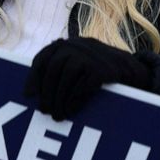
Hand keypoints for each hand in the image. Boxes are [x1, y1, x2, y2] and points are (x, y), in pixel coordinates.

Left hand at [24, 38, 150, 120]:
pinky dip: (74, 101)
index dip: (33, 77)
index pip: (42, 58)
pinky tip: (71, 110)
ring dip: (59, 99)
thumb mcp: (76, 64)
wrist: (130, 71)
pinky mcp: (102, 68)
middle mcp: (76, 45)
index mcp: (66, 44)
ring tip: (57, 115)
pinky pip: (82, 86)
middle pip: (52, 69)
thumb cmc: (96, 71)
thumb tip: (32, 92)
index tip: (28, 95)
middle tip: (44, 111)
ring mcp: (90, 54)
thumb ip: (58, 69)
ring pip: (66, 77)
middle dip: (46, 93)